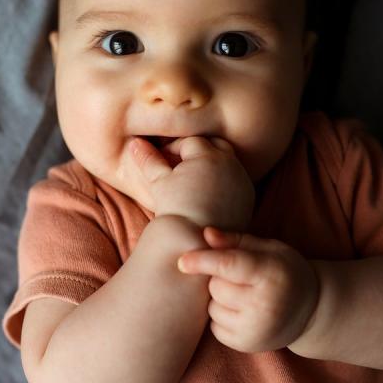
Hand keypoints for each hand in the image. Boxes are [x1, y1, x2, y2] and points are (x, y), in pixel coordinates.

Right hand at [124, 135, 254, 229]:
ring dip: (211, 164)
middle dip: (197, 151)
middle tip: (179, 166)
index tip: (163, 161)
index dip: (174, 149)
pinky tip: (206, 193)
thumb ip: (149, 160)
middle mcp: (230, 163)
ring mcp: (242, 179)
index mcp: (208, 155)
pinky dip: (223, 179)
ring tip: (192, 179)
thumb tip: (134, 142)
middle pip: (214, 144)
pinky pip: (236, 178)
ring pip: (227, 161)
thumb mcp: (159, 182)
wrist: (196, 240)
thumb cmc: (175, 209)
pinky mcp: (248, 195)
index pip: (190, 142)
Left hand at [176, 227, 319, 352]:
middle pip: (216, 286)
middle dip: (219, 279)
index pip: (230, 266)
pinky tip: (242, 312)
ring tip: (243, 295)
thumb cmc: (283, 271)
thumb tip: (206, 234)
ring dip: (219, 299)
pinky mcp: (246, 345)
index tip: (182, 261)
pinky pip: (214, 326)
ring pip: (212, 307)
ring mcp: (255, 329)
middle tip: (240, 278)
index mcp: (271, 275)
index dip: (203, 261)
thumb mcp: (268, 248)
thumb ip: (235, 240)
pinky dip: (221, 316)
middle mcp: (265, 305)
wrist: (309, 311)